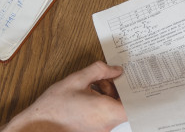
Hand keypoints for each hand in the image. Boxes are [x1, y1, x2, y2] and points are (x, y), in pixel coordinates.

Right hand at [4, 62, 126, 131]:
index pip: (136, 106)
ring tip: (96, 85)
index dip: (139, 93)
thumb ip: (100, 70)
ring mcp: (100, 130)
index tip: (137, 82)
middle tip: (112, 78)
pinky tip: (90, 94)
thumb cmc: (53, 107)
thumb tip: (116, 70)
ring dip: (110, 96)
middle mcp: (106, 124)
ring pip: (115, 110)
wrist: (35, 127)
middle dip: (120, 89)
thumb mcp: (77, 80)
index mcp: (106, 111)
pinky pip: (106, 115)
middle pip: (125, 105)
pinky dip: (103, 104)